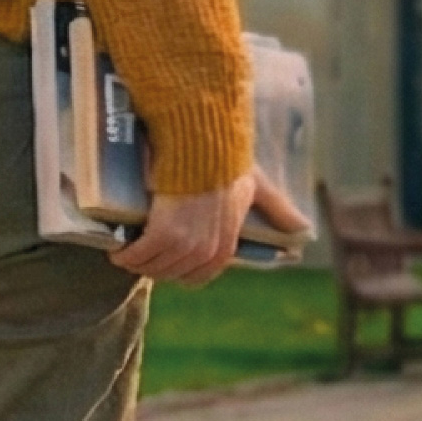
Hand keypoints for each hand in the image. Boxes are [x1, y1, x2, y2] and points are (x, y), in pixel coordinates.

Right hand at [119, 169, 309, 288]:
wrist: (204, 143)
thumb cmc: (227, 161)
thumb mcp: (256, 187)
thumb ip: (276, 208)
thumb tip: (303, 228)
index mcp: (226, 245)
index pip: (198, 276)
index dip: (177, 271)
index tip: (163, 258)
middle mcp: (207, 250)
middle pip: (170, 274)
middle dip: (152, 266)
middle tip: (138, 249)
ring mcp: (186, 244)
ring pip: (151, 266)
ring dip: (135, 260)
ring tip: (125, 247)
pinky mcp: (163, 233)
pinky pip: (138, 255)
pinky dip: (125, 253)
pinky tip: (117, 247)